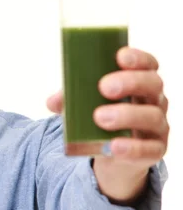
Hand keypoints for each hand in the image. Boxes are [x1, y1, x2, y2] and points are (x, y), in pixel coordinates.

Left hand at [47, 47, 168, 202]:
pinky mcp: (155, 150)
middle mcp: (154, 100)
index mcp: (139, 82)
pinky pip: (150, 149)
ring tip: (100, 117)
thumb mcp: (84, 104)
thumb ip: (69, 99)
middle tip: (104, 87)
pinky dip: (132, 148)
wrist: (109, 152)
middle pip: (153, 84)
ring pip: (153, 116)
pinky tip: (114, 146)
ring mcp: (157, 126)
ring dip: (126, 115)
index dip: (138, 58)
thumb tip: (52, 101)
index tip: (120, 57)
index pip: (148, 64)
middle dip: (130, 82)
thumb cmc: (100, 117)